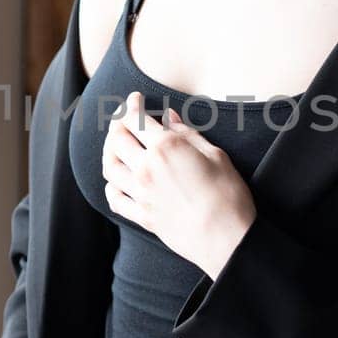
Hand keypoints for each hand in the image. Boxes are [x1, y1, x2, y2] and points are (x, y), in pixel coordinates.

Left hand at [102, 90, 255, 276]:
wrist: (226, 239)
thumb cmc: (228, 195)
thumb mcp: (216, 155)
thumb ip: (187, 134)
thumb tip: (168, 117)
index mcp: (165, 148)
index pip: (136, 119)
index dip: (132, 105)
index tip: (134, 98)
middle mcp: (146, 169)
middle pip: (117, 140)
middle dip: (117, 124)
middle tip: (124, 118)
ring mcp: (141, 194)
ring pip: (110, 166)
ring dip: (109, 151)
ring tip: (116, 145)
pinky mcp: (142, 216)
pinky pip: (115, 198)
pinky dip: (111, 185)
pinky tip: (118, 180)